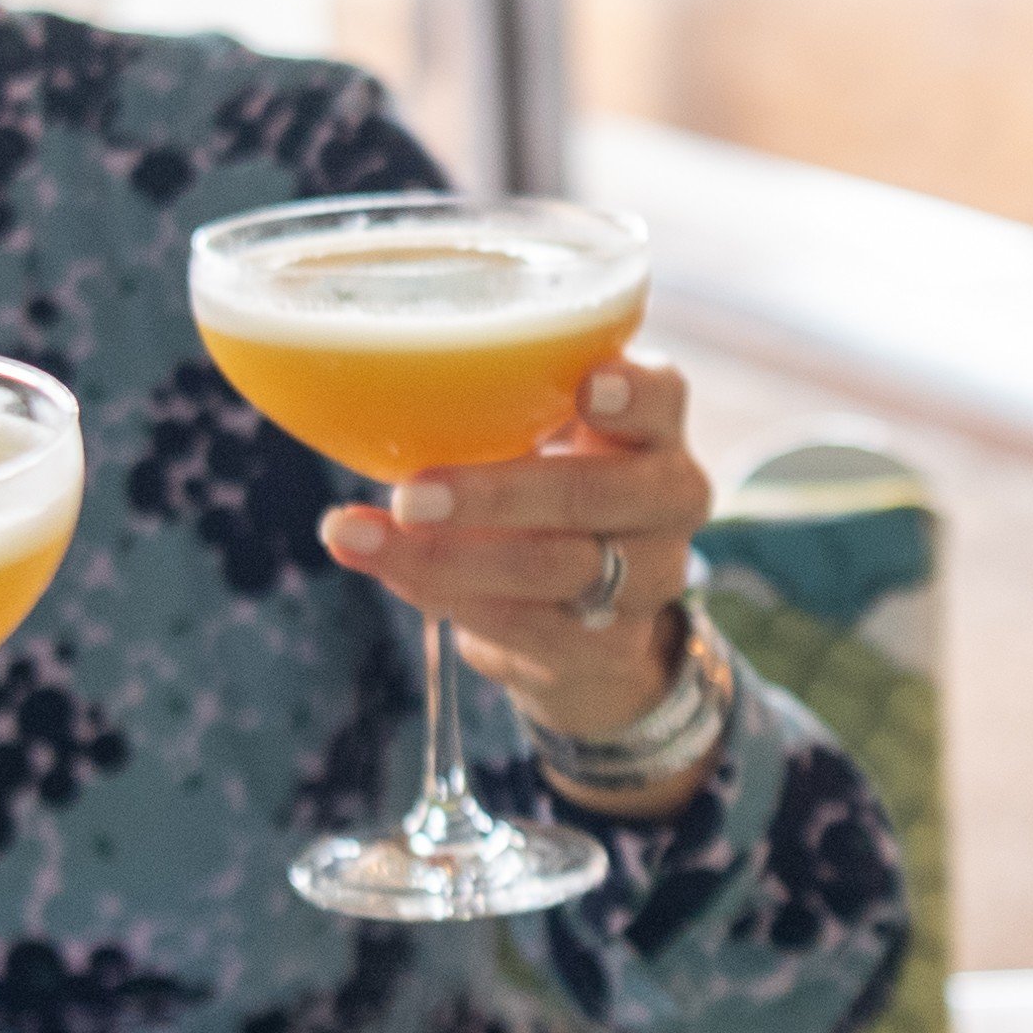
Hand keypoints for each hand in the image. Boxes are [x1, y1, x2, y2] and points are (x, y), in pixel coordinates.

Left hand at [318, 354, 711, 754]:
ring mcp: (651, 577)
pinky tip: (395, 574)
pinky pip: (527, 626)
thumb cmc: (546, 486)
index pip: (662, 398)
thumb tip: (368, 393)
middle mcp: (670, 497)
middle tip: (410, 494)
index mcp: (653, 426)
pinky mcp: (611, 645)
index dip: (629, 394)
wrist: (589, 613)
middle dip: (495, 494)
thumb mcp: (541, 436)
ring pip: (554, 568)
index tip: (584, 388)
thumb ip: (495, 410)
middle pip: (596, 493)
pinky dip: (450, 598)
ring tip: (363, 539)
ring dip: (447, 558)